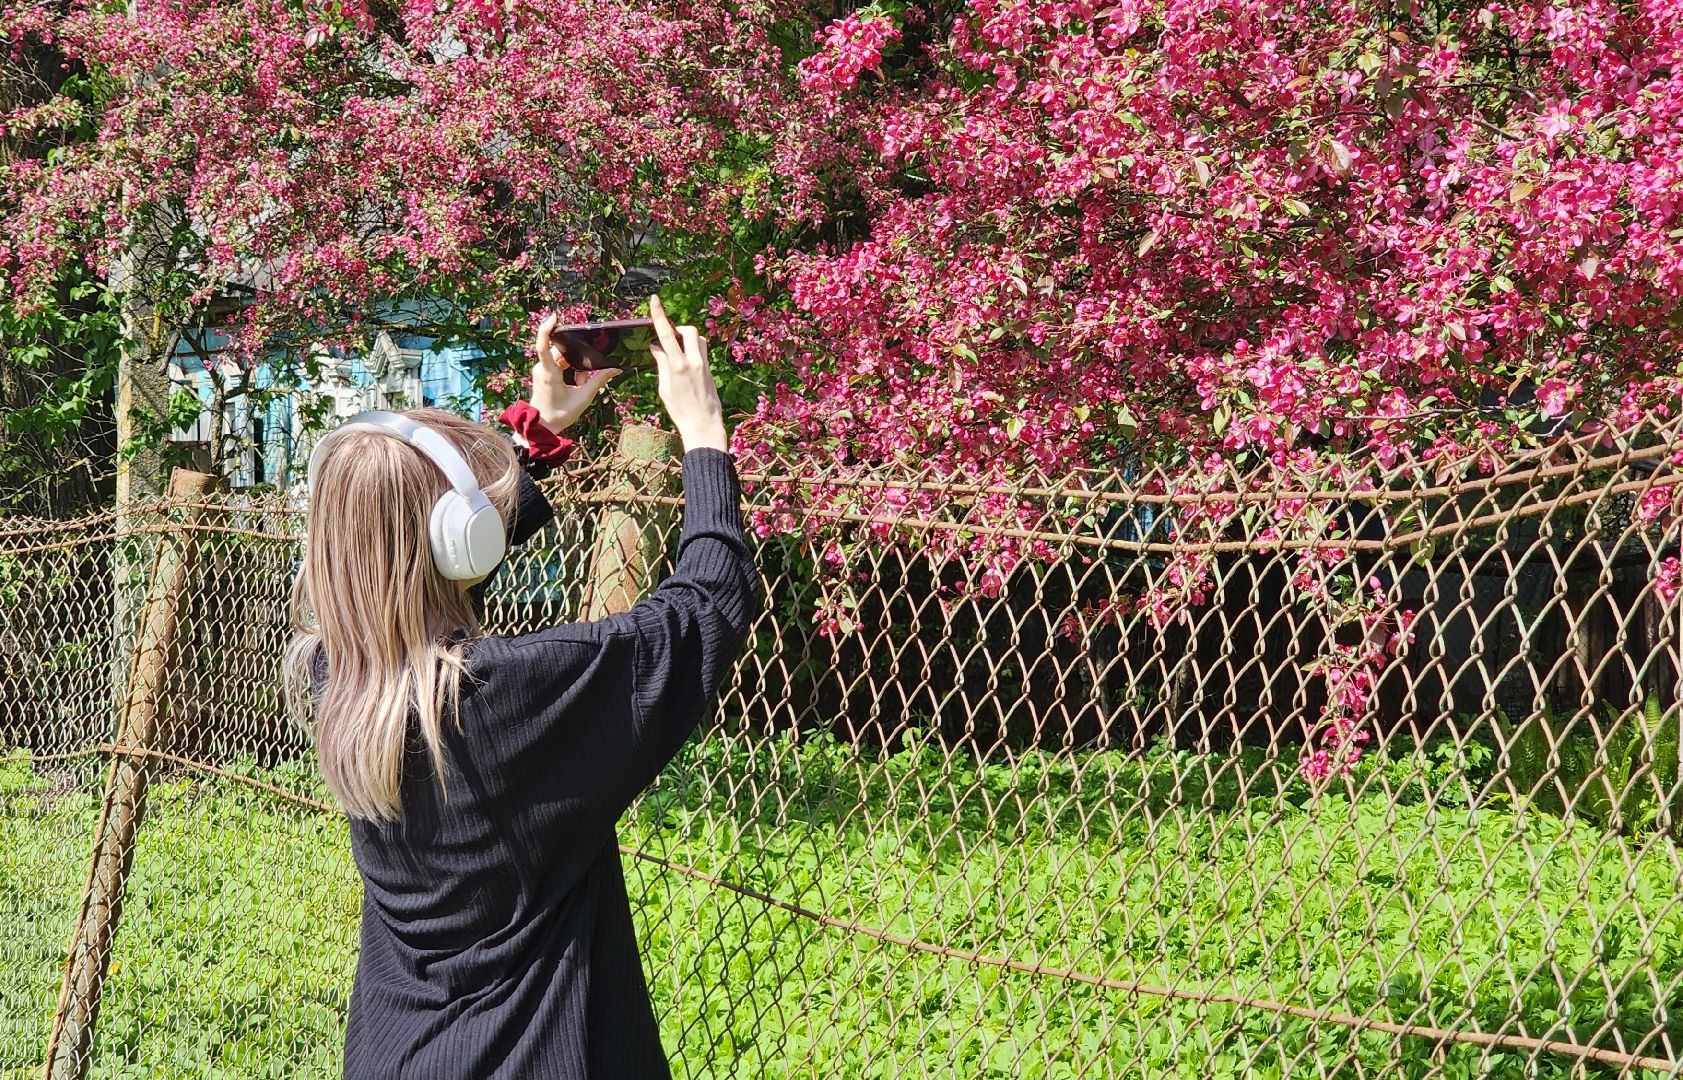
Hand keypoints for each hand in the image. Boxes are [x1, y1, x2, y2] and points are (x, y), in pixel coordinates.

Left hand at [528, 314, 618, 432]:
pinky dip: (570, 370)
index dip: (546, 329)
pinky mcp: (543, 373)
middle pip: (561, 351)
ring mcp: (541, 370)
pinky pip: (558, 364)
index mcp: (549, 372)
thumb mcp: (583, 398)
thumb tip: (616, 369)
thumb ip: (599, 381)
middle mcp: (542, 368)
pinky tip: (575, 383)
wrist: (542, 427)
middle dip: (576, 359)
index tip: (555, 317)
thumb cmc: (560, 414)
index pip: (543, 345)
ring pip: (561, 357)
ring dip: (574, 366)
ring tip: (578, 383)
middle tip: (583, 377)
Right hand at [648, 295, 726, 452]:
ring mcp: (704, 365)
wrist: (703, 425)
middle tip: (669, 338)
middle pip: (688, 331)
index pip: (666, 334)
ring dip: (687, 339)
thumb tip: (656, 347)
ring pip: (698, 339)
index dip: (659, 315)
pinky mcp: (710, 370)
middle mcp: (694, 362)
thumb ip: (662, 364)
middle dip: (678, 328)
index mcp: (678, 366)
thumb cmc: (680, 411)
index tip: (655, 300)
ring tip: (676, 351)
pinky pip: (701, 350)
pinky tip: (684, 361)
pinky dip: (692, 349)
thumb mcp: (665, 388)